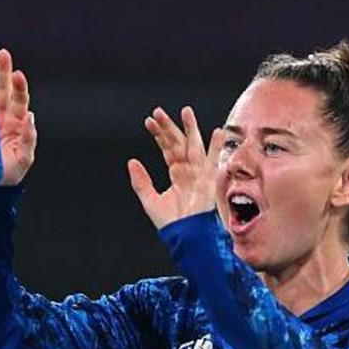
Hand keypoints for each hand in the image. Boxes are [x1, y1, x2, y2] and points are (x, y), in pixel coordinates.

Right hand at [0, 49, 35, 186]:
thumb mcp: (22, 160)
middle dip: (3, 71)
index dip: (19, 87)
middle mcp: (0, 117)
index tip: (17, 74)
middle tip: (1, 54)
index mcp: (15, 124)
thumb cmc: (5, 174)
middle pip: (3, 90)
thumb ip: (28, 140)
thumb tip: (30, 117)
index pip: (19, 100)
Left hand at [126, 107, 224, 229]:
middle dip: (169, 127)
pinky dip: (215, 147)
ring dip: (190, 129)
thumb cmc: (171, 223)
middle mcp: (189, 171)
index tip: (149, 121)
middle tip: (158, 111)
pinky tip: (217, 131)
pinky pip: (212, 161)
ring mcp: (199, 174)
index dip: (159, 135)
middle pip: (179, 144)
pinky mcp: (208, 182)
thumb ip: (141, 181)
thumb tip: (131, 161)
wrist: (185, 237)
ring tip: (185, 111)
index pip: (168, 149)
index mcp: (177, 174)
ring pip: (193, 147)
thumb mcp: (150, 199)